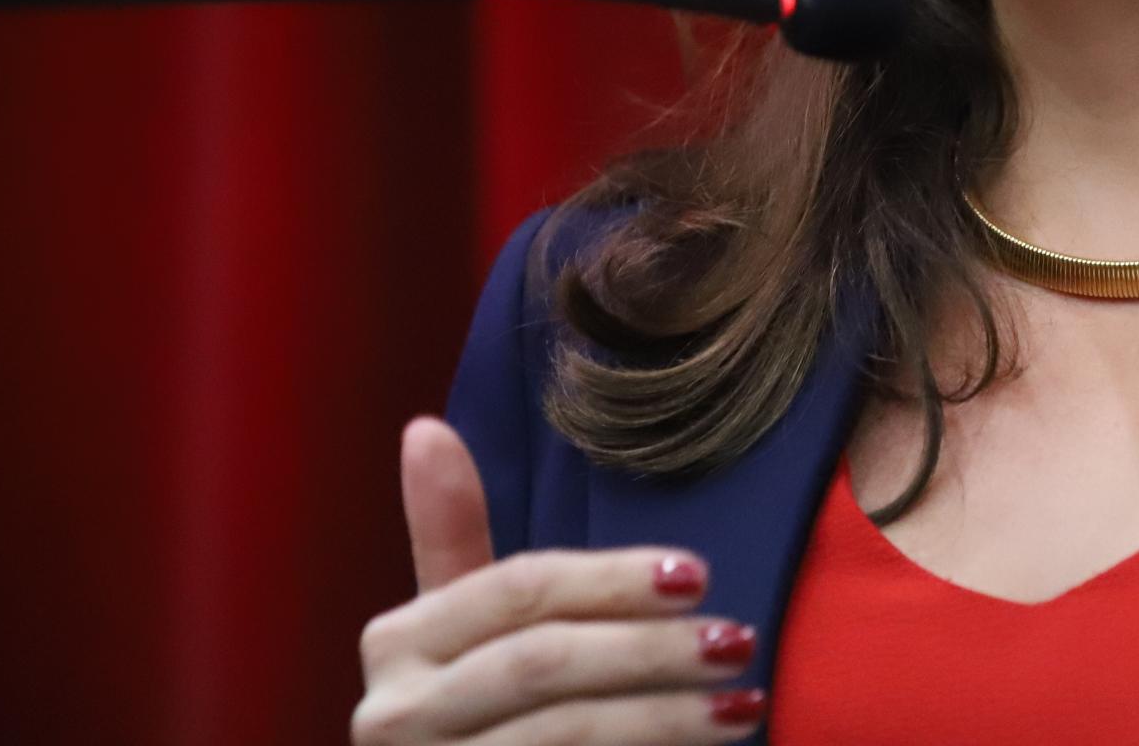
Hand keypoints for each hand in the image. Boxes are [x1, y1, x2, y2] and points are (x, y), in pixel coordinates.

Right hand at [352, 417, 766, 743]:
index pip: (517, 591)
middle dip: (649, 650)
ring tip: (744, 702)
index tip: (698, 573)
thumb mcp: (453, 628)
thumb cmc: (462, 710)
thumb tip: (425, 425)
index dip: (609, 578)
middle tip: (738, 641)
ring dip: (665, 718)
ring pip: (565, 734)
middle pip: (543, 662)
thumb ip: (449, 533)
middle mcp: (394, 714)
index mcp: (396, 643)